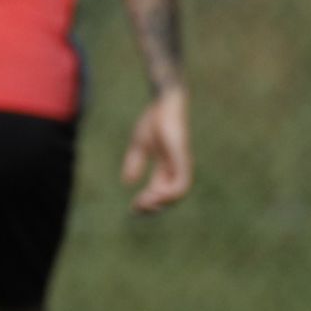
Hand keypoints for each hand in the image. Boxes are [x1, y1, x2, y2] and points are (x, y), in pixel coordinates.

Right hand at [121, 86, 191, 213]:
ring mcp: (181, 163)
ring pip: (177, 194)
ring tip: (144, 203)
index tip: (132, 208)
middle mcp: (177, 168)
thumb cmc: (154, 119)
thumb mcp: (139, 144)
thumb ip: (134, 162)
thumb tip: (128, 182)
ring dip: (160, 203)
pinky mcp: (182, 158)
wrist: (164, 101)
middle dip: (152, 207)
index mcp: (167, 166)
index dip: (147, 203)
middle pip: (169, 197)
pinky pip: (181, 183)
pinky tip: (154, 194)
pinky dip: (169, 194)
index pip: (160, 192)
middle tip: (136, 209)